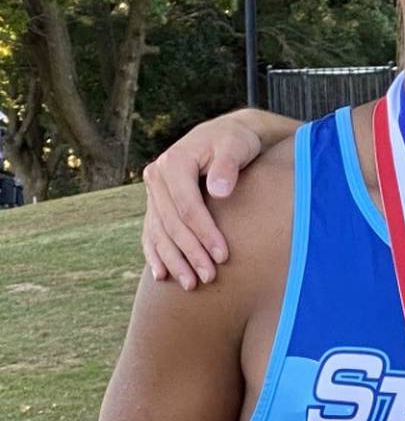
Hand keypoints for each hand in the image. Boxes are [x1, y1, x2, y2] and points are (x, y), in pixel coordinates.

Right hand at [141, 111, 267, 288]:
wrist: (227, 135)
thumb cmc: (237, 142)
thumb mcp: (236, 146)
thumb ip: (228, 166)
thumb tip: (219, 191)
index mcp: (174, 162)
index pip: (187, 207)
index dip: (204, 233)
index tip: (223, 256)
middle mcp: (157, 176)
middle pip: (172, 223)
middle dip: (190, 253)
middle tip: (209, 278)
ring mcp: (154, 191)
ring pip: (160, 231)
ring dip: (174, 260)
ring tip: (191, 284)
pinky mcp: (156, 201)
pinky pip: (152, 231)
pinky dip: (156, 253)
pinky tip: (162, 275)